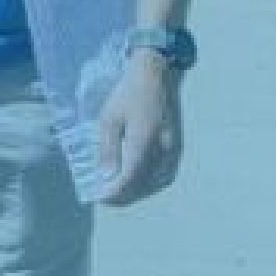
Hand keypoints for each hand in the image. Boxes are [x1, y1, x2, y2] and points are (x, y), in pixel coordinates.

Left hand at [96, 52, 184, 205]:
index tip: (99, 198)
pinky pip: (166, 173)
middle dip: (123, 195)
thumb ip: (107, 149)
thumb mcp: (108, 119)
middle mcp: (161, 148)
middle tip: (106, 198)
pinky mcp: (176, 146)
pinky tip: (138, 183)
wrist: (153, 77)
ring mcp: (172, 148)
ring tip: (119, 192)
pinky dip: (151, 183)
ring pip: (156, 182)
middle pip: (144, 183)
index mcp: (143, 140)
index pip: (129, 177)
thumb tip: (106, 178)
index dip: (115, 191)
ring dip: (137, 191)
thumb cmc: (126, 95)